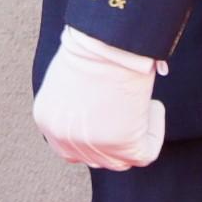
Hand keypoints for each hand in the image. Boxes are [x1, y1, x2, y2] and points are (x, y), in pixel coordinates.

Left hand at [32, 30, 165, 170]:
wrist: (106, 40)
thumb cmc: (91, 46)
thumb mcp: (68, 79)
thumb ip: (74, 103)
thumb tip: (98, 112)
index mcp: (47, 120)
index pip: (68, 146)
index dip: (93, 136)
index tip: (110, 118)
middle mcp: (64, 139)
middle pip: (94, 158)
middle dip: (114, 140)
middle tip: (130, 115)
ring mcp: (92, 146)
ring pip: (121, 160)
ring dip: (136, 134)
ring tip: (142, 104)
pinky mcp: (122, 146)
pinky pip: (146, 153)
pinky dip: (155, 131)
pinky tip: (153, 106)